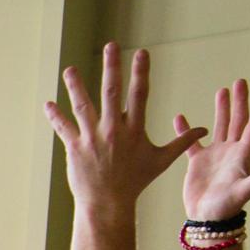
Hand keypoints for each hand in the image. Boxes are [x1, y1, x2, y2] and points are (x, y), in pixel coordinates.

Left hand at [45, 42, 202, 206]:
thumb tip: (202, 131)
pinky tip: (48, 103)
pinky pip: (64, 128)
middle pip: (112, 93)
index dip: (141, 72)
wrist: (109, 204)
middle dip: (112, 67)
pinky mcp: (75, 148)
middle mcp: (113, 130)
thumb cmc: (135, 182)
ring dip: (76, 86)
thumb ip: (181, 143)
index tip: (142, 52)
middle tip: (111, 46)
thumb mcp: (161, 161)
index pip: (140, 94)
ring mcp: (93, 138)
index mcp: (134, 130)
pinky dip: (55, 116)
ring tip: (69, 69)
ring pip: (83, 106)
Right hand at [177, 78, 249, 221]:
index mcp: (243, 155)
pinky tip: (180, 117)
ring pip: (220, 126)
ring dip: (222, 108)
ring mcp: (215, 156)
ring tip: (222, 90)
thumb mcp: (244, 192)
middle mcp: (231, 152)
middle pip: (238, 121)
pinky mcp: (198, 162)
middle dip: (240, 101)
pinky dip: (186, 129)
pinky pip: (191, 142)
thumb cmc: (226, 208)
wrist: (207, 220)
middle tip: (241, 81)